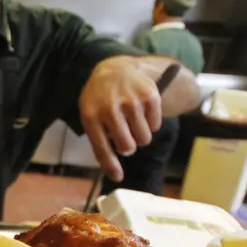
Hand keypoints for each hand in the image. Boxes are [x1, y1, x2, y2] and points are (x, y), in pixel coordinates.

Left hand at [79, 56, 162, 181]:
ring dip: (140, 135)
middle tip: (124, 136)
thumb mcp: (91, 117)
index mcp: (91, 115)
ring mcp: (131, 100)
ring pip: (144, 139)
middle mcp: (110, 107)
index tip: (118, 177)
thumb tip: (116, 176)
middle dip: (127, 146)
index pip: (102, 147)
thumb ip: (100, 145)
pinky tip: (140, 111)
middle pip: (128, 146)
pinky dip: (150, 123)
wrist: (115, 70)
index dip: (111, 165)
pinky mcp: (149, 95)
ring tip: (131, 122)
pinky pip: (155, 126)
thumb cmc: (100, 101)